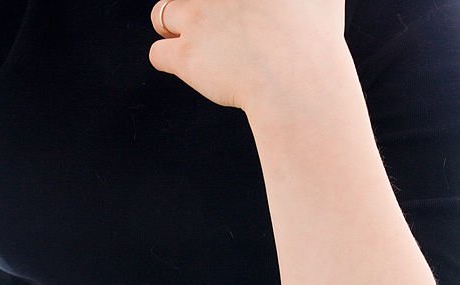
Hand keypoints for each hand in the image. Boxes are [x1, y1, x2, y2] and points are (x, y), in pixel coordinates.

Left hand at [149, 0, 345, 112]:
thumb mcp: (324, 1)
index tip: (225, 14)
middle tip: (206, 27)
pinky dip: (167, 60)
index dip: (215, 4)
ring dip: (172, 28)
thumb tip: (317, 3)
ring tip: (193, 45)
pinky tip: (187, 67)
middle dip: (193, 9)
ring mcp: (198, 17)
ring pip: (162, 13)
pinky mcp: (186, 54)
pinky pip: (157, 53)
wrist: (298, 80)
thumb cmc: (317, 45)